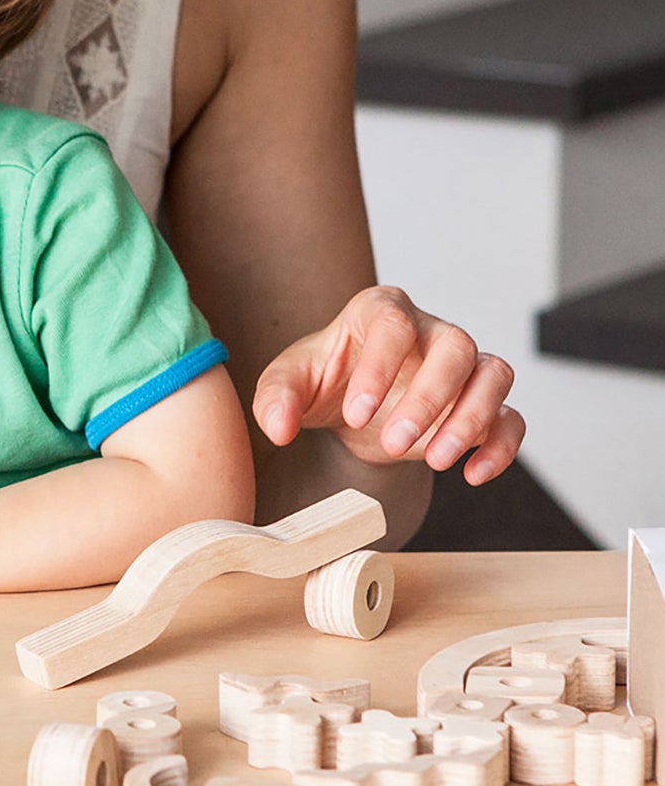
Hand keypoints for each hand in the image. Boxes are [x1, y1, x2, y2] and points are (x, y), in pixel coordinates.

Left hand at [252, 286, 524, 483]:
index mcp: (379, 311)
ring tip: (437, 459)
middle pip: (455, 346)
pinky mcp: (479, 403)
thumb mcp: (289, 384)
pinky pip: (511, 417)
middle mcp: (430, 331)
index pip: (393, 324)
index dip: (380, 368)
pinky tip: (472, 474)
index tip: (356, 414)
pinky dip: (500, 445)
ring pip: (493, 375)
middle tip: (395, 442)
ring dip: (471, 419)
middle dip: (429, 397)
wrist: (350, 407)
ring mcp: (462, 366)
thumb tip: (278, 428)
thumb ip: (275, 399)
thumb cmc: (324, 381)